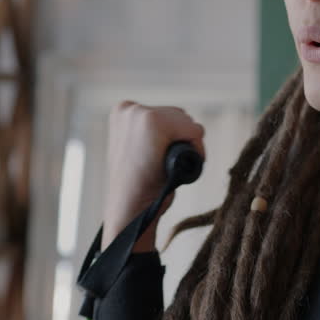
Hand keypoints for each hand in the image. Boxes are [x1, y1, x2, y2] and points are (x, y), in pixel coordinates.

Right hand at [103, 101, 206, 253]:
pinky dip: (196, 150)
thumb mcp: (139, 150)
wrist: (130, 211)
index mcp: (123, 111)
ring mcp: (141, 114)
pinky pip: (195, 131)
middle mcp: (130, 108)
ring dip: (187, 145)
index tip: (158, 160)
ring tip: (167, 167)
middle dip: (181, 140)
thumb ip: (150, 133)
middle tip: (164, 166)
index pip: (167, 115)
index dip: (173, 140)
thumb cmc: (139, 186)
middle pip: (180, 116)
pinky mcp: (154, 122)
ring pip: (188, 123)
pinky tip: (176, 167)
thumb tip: (176, 119)